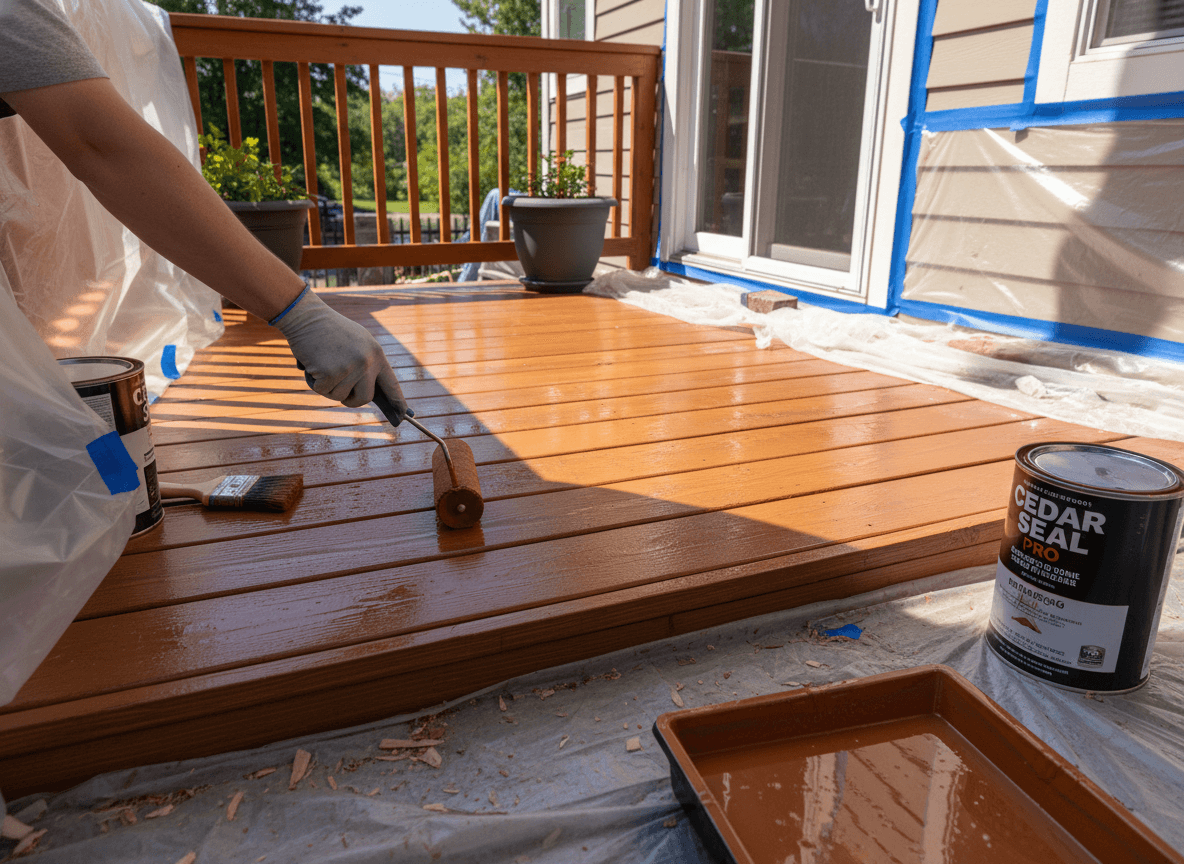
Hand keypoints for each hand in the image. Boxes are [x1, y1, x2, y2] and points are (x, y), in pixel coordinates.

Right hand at [273, 287, 409, 414]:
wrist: (306, 316)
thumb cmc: (330, 331)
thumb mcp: (357, 343)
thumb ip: (367, 365)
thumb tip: (370, 394)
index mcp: (377, 354)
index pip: (391, 384)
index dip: (397, 402)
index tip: (402, 416)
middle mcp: (367, 362)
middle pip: (364, 398)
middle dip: (350, 399)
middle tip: (339, 388)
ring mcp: (350, 367)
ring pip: (339, 396)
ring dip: (327, 386)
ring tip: (323, 363)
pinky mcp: (331, 372)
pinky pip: (322, 391)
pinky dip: (314, 382)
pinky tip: (313, 363)